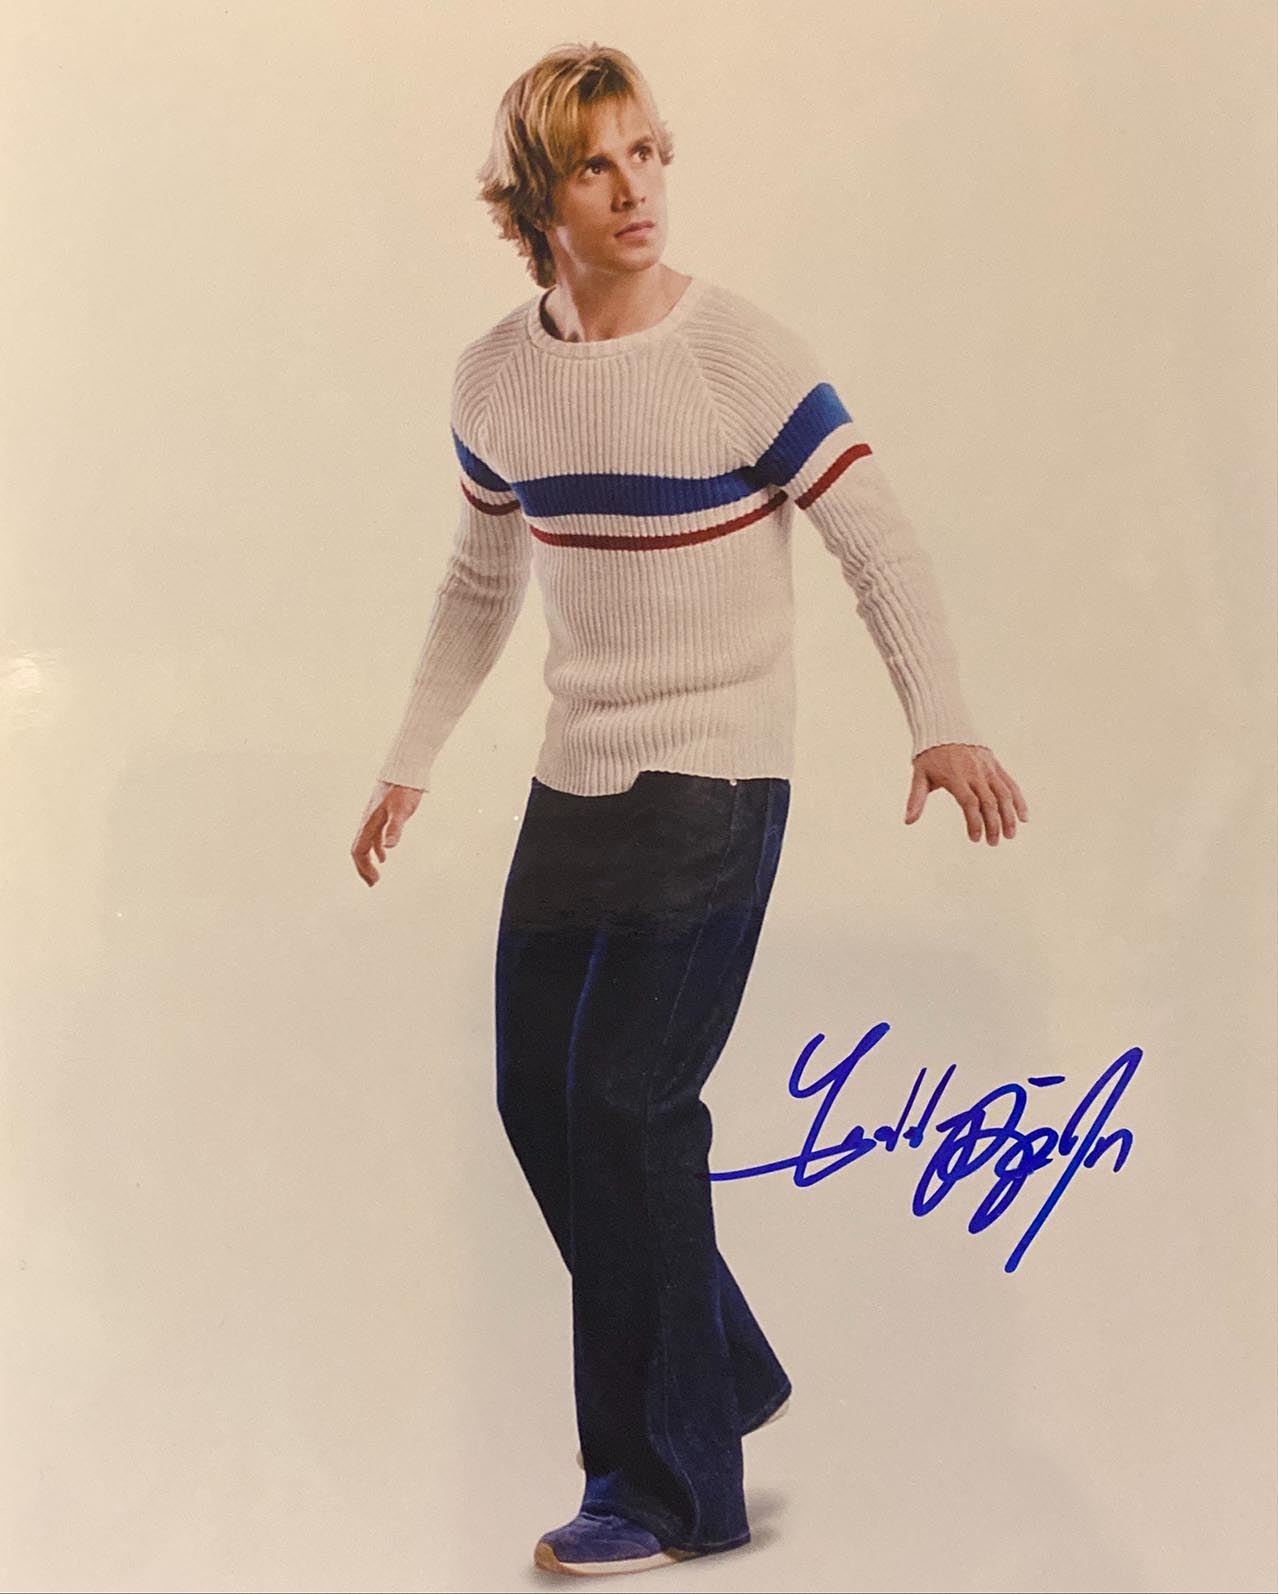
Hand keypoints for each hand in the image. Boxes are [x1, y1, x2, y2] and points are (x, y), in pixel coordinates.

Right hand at [351, 780, 424, 885]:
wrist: (405, 770)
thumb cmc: (403, 790)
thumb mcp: (401, 811)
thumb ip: (395, 829)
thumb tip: (388, 848)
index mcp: (369, 823)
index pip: (360, 850)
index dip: (364, 867)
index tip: (374, 881)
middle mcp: (367, 821)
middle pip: (359, 849)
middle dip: (363, 868)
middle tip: (373, 884)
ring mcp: (373, 818)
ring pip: (366, 843)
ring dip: (369, 860)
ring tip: (376, 875)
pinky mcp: (381, 814)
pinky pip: (374, 836)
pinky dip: (377, 848)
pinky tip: (384, 855)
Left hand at [904, 744, 1027, 844]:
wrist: (944, 727)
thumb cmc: (930, 755)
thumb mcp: (919, 775)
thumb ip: (915, 799)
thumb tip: (908, 821)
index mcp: (956, 777)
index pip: (969, 803)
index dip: (974, 822)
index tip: (975, 838)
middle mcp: (975, 773)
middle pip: (989, 801)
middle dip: (993, 824)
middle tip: (992, 842)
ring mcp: (987, 768)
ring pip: (1004, 794)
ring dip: (1009, 815)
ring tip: (1010, 835)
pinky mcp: (995, 765)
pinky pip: (1010, 783)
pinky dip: (1018, 800)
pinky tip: (1023, 816)